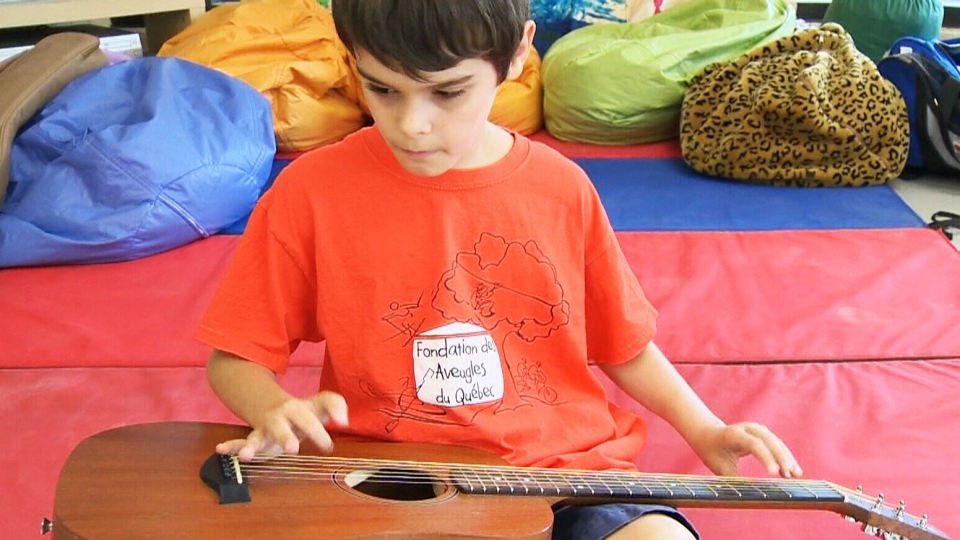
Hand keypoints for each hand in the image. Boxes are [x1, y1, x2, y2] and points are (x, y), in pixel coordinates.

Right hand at [216, 391, 348, 461]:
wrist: (268, 402)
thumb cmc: (301, 408)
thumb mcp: (319, 403)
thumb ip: (335, 405)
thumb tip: (344, 420)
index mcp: (296, 409)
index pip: (309, 421)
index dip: (319, 433)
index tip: (328, 446)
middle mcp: (277, 419)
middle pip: (281, 428)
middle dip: (285, 437)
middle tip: (292, 449)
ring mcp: (263, 429)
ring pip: (256, 437)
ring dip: (251, 447)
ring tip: (246, 456)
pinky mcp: (254, 438)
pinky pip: (240, 441)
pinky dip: (230, 446)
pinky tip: (220, 449)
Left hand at [690, 422, 801, 477]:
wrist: (708, 435)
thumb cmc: (713, 453)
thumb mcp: (719, 467)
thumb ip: (734, 478)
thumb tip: (751, 494)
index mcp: (733, 434)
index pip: (754, 444)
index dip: (766, 458)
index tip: (774, 473)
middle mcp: (747, 428)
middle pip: (769, 441)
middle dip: (781, 458)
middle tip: (791, 475)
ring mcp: (756, 429)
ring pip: (776, 442)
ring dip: (786, 458)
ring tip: (795, 475)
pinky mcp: (763, 434)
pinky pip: (776, 445)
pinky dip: (784, 457)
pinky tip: (790, 472)